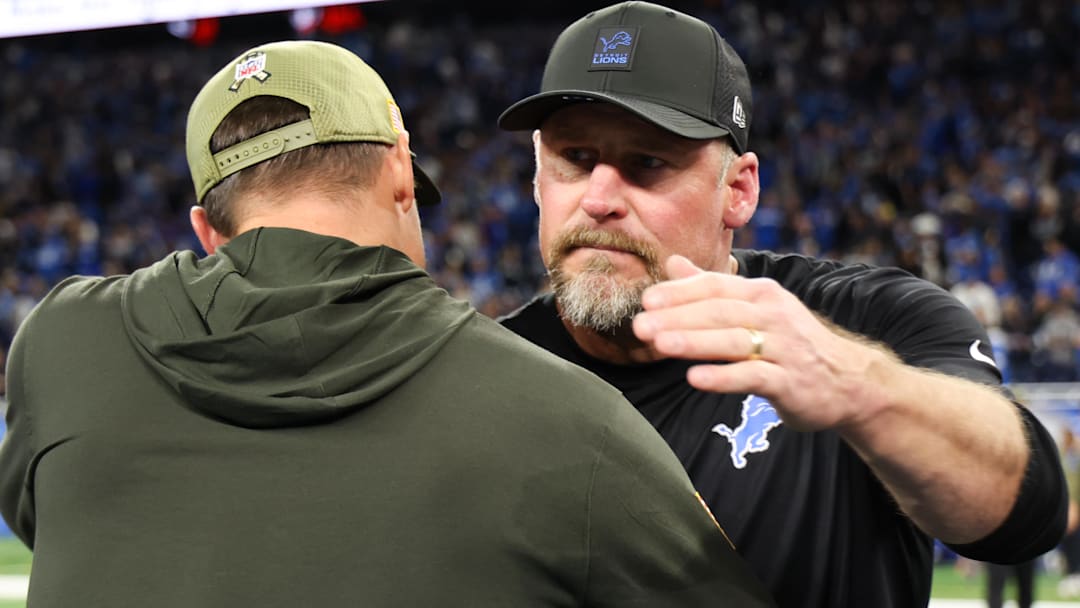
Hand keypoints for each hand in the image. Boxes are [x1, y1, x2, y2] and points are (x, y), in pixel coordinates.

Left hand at [632, 255, 892, 430]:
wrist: (848, 381)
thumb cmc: (791, 342)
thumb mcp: (756, 308)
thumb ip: (712, 286)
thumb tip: (672, 264)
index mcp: (761, 293)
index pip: (715, 287)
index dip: (679, 293)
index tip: (646, 301)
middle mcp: (773, 314)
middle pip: (719, 312)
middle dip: (677, 318)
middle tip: (640, 326)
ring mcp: (783, 348)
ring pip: (733, 341)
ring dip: (694, 342)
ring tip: (659, 345)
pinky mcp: (789, 381)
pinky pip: (753, 376)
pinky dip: (723, 377)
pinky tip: (695, 378)